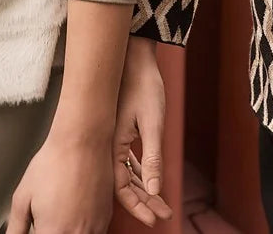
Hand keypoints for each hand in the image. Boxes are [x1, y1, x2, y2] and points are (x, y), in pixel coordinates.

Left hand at [6, 127, 113, 233]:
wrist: (81, 144)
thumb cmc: (53, 164)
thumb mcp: (22, 196)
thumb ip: (16, 227)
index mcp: (53, 233)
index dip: (37, 231)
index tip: (35, 226)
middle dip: (49, 230)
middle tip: (45, 216)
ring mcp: (94, 231)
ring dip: (66, 229)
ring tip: (59, 211)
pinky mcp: (104, 221)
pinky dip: (80, 228)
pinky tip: (72, 212)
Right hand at [113, 37, 171, 224]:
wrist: (135, 55)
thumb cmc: (144, 84)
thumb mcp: (153, 122)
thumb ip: (153, 157)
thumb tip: (155, 190)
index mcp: (112, 142)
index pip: (121, 186)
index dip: (137, 206)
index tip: (155, 219)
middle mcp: (109, 142)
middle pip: (122, 182)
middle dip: (143, 201)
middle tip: (163, 214)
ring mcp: (113, 135)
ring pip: (125, 171)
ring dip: (142, 187)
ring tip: (161, 202)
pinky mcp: (120, 128)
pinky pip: (126, 158)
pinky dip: (138, 171)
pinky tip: (149, 179)